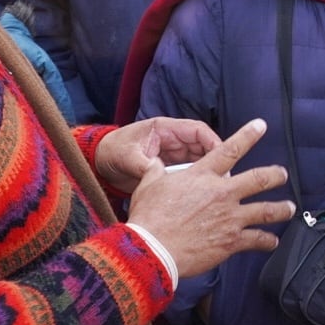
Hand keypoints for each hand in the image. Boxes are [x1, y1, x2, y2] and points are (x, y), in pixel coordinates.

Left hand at [95, 117, 224, 193]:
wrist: (101, 163)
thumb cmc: (113, 152)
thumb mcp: (127, 157)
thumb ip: (143, 164)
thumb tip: (156, 173)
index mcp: (165, 129)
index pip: (198, 131)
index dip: (213, 142)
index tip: (223, 157)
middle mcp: (173, 140)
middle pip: (203, 147)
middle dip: (214, 161)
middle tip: (222, 180)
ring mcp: (173, 154)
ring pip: (199, 161)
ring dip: (205, 173)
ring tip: (213, 190)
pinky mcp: (170, 167)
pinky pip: (189, 172)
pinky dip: (195, 181)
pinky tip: (199, 195)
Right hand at [127, 119, 294, 277]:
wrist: (153, 249)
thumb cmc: (149, 217)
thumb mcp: (148, 185)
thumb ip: (156, 171)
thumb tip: (155, 163)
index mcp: (202, 176)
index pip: (230, 150)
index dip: (248, 135)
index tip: (261, 126)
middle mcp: (222, 193)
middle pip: (258, 179)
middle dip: (275, 175)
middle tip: (283, 174)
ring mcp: (230, 218)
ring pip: (266, 210)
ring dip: (281, 208)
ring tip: (290, 208)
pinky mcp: (232, 241)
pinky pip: (257, 240)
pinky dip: (267, 240)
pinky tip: (272, 241)